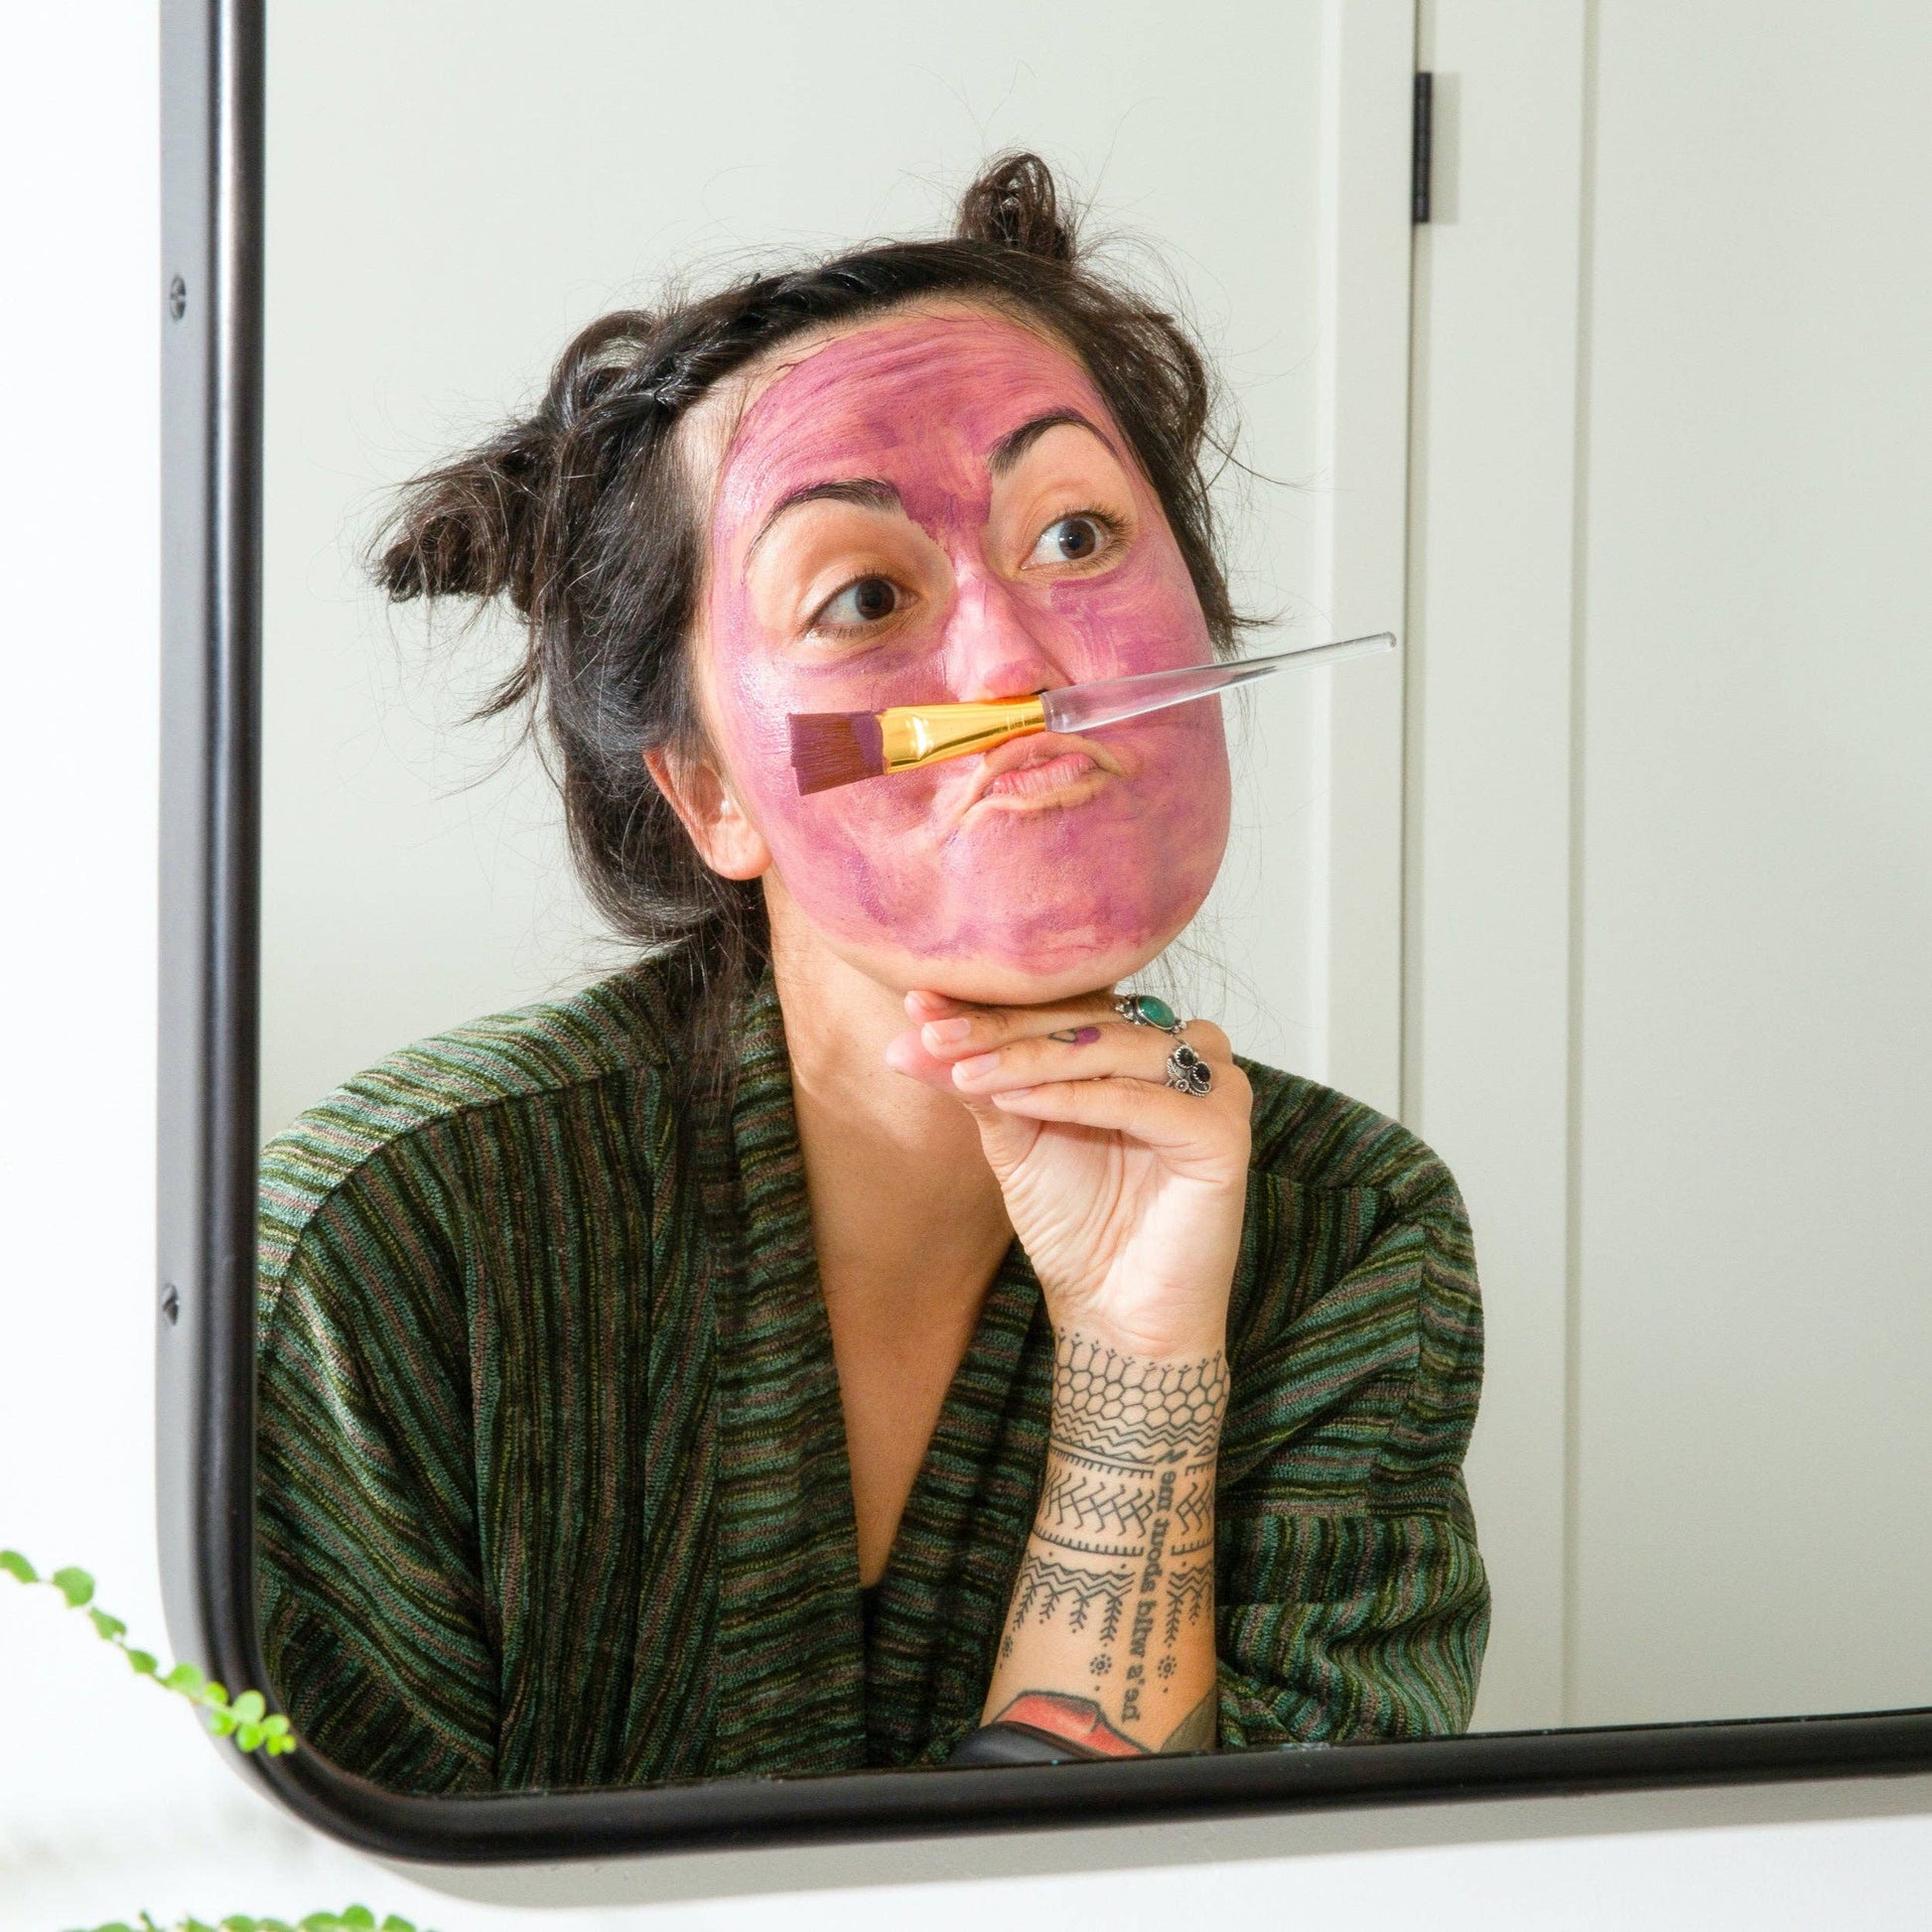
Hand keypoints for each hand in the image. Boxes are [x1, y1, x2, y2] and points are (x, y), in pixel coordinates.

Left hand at [885, 989, 1250, 1359]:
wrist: (1115, 1315)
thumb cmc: (1075, 1225)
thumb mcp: (1012, 1138)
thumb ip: (973, 1083)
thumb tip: (905, 1038)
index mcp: (1139, 1046)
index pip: (1065, 1007)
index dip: (991, 1007)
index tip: (916, 1004)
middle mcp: (1184, 1057)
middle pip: (1091, 1019)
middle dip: (1004, 1028)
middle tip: (932, 1033)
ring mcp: (1213, 1091)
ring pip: (1117, 1048)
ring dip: (1034, 1057)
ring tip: (965, 1070)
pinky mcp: (1223, 1135)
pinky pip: (1143, 1101)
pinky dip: (1077, 1097)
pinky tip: (1017, 1101)